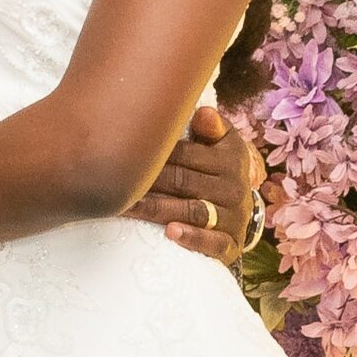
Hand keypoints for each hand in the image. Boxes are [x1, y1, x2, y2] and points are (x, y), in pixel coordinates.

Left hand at [125, 105, 263, 266]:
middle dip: (149, 182)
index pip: (187, 154)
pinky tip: (171, 233)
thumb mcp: (222, 144)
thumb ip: (211, 127)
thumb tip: (202, 112)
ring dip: (159, 209)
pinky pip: (214, 243)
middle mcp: (234, 187)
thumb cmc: (218, 170)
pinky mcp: (231, 244)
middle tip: (115, 182)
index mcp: (230, 158)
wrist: (241, 211)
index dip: (156, 154)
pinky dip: (193, 238)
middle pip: (184, 182)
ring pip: (193, 211)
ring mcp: (233, 217)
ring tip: (129, 207)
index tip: (125, 153)